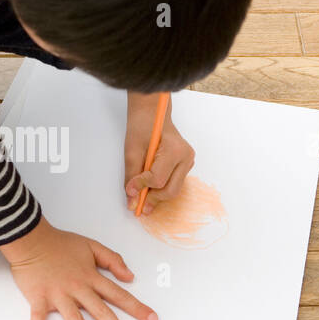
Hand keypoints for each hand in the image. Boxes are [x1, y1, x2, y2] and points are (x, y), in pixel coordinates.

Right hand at [0, 217, 157, 319]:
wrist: (32, 239)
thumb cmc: (59, 243)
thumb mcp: (91, 245)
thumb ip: (112, 259)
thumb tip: (130, 276)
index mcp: (91, 277)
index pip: (119, 295)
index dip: (137, 308)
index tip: (152, 319)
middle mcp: (78, 288)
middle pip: (102, 312)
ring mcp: (58, 295)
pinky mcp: (39, 298)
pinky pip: (37, 318)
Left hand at [124, 92, 194, 213]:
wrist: (153, 114)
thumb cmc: (143, 126)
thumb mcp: (132, 151)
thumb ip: (132, 176)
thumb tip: (132, 197)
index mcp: (174, 150)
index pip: (158, 179)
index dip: (142, 187)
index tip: (130, 190)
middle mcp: (186, 157)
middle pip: (170, 190)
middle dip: (152, 199)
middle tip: (137, 205)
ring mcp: (188, 161)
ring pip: (173, 189)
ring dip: (157, 195)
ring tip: (142, 196)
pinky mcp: (186, 164)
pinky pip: (174, 183)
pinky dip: (161, 188)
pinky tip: (150, 187)